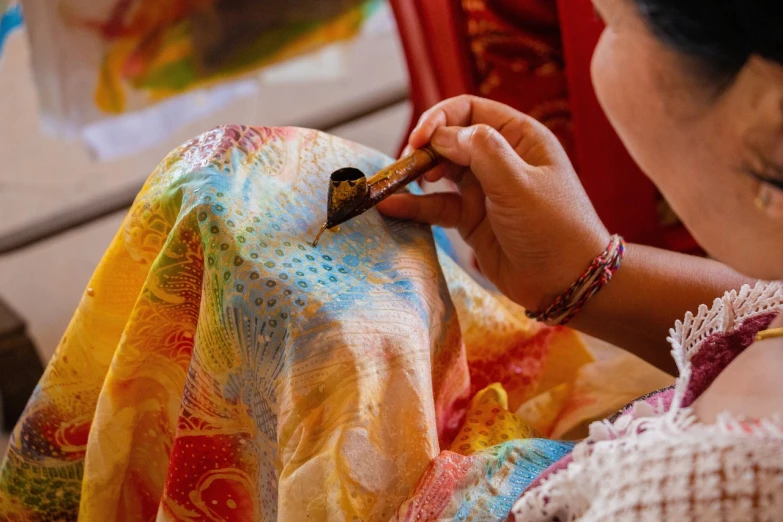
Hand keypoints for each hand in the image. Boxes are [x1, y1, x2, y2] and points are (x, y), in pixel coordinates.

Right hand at [377, 95, 609, 310]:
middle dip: (423, 150)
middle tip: (405, 168)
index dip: (438, 119)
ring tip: (392, 184)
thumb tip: (442, 135)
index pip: (468, 111)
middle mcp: (499, 158)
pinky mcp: (472, 219)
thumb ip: (480, 151)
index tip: (418, 142)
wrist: (568, 282)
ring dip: (415, 176)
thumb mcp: (518, 183)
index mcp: (518, 137)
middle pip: (449, 139)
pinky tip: (393, 208)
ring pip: (439, 172)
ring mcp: (484, 189)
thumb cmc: (554, 228)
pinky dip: (415, 205)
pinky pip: (437, 206)